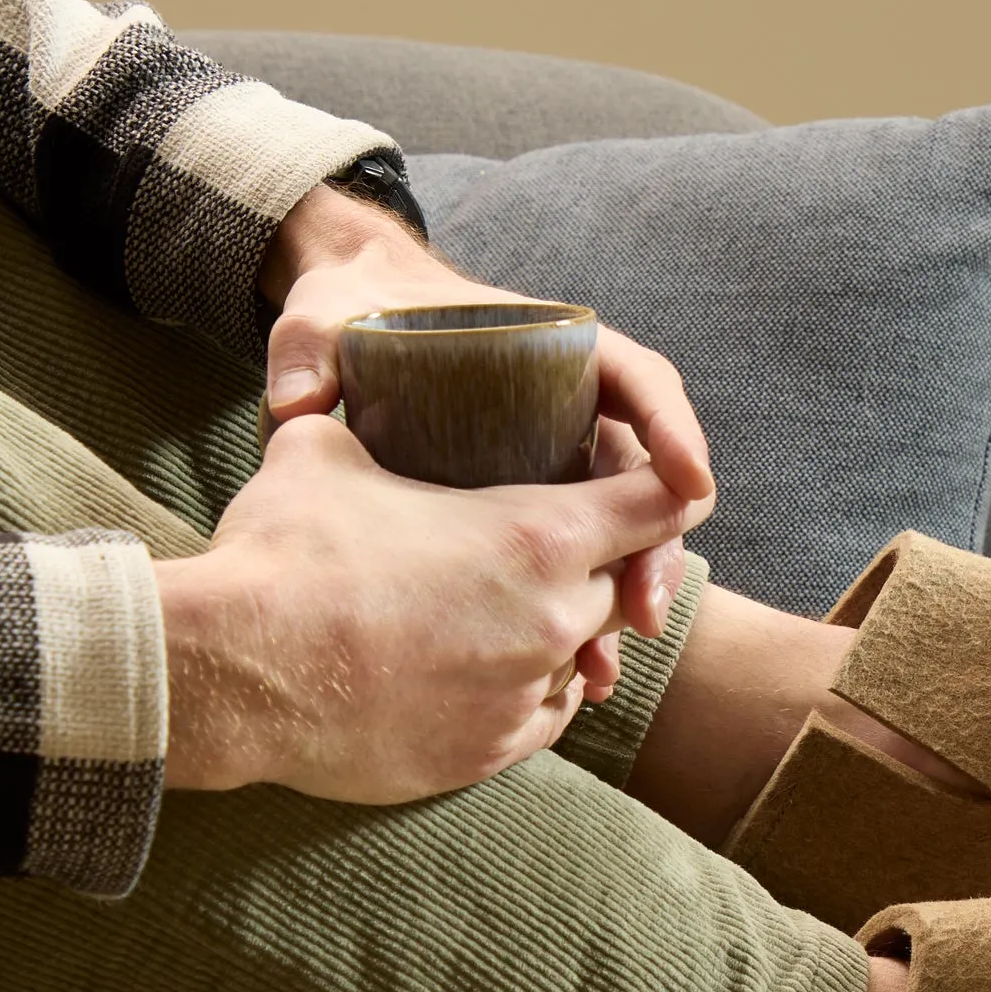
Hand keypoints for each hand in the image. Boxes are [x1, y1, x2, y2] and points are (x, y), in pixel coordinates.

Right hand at [156, 413, 707, 801]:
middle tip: (551, 550)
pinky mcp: (492, 753)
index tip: (661, 489)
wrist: (232, 673)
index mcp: (538, 536)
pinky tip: (484, 671)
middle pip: (620, 588)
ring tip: (498, 614)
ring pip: (581, 659)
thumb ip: (370, 429)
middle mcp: (554, 620)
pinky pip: (543, 717)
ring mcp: (526, 694)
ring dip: (557, 636)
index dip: (665, 490)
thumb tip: (341, 405)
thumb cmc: (282, 554)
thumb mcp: (325, 454)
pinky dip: (527, 692)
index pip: (658, 503)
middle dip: (597, 568)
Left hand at [258, 185, 714, 681]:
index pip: (638, 381)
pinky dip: (579, 622)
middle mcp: (567, 413)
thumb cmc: (352, 314)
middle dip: (655, 550)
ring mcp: (553, 468)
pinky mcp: (530, 516)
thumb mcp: (325, 318)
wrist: (344, 334)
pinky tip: (570, 677)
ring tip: (601, 668)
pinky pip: (576, 568)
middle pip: (640, 481)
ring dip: (620, 604)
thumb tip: (300, 404)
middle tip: (644, 610)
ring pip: (616, 539)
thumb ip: (310, 351)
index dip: (673, 431)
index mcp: (550, 351)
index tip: (690, 485)